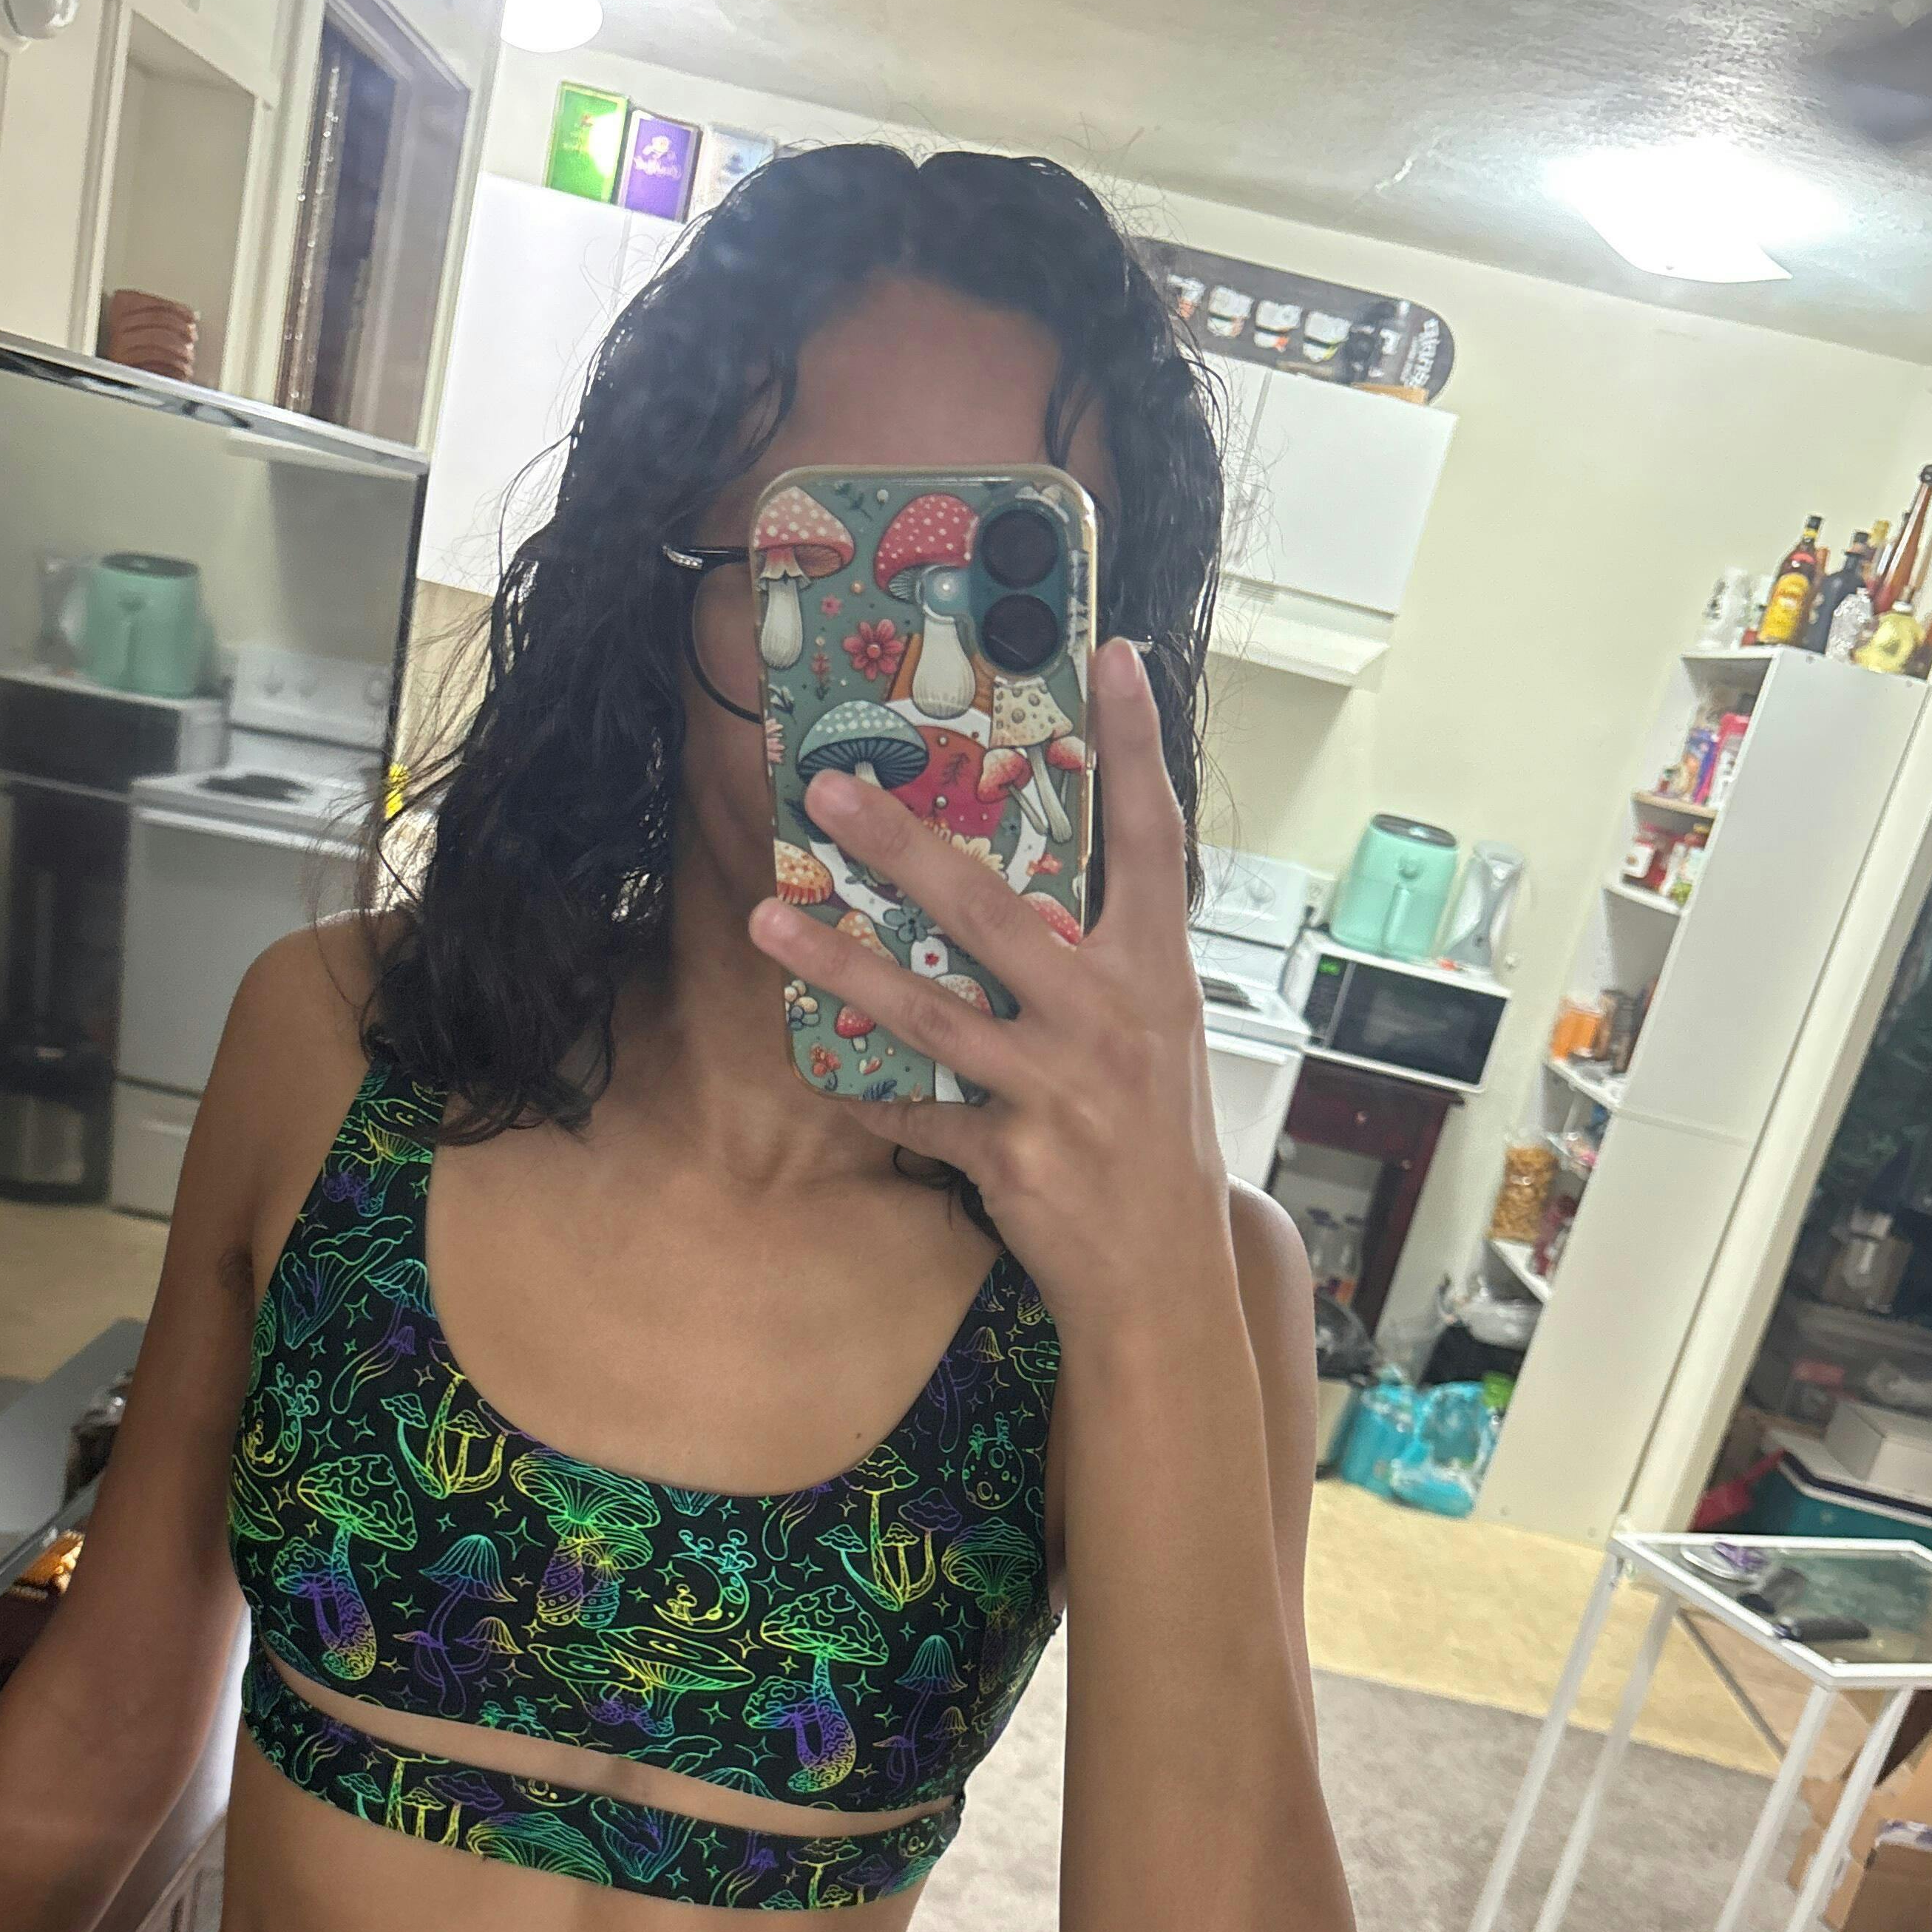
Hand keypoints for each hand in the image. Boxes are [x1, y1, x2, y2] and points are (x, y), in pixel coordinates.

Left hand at [746, 639, 1225, 1327]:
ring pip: (931, 1012)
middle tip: (831, 791)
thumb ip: (1102, 960)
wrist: (1165, 1275)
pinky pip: (917, 1115)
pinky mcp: (1014, 1157)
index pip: (1151, 837)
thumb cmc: (1155, 1141)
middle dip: (905, 846)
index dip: (1136, 745)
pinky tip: (811, 1062)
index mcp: (1155, 973)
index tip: (1112, 656)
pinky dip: (865, 1094)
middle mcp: (1111, 1018)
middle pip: (995, 912)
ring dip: (840, 964)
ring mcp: (1061, 1089)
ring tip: (766, 920)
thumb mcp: (1155, 1036)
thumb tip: (1034, 887)